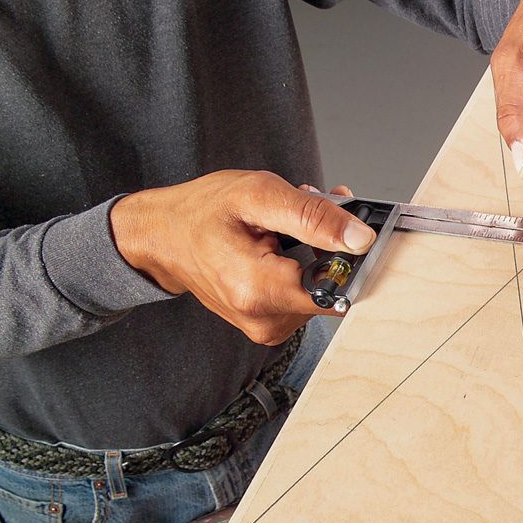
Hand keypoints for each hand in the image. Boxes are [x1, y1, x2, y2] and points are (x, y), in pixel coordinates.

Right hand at [110, 171, 371, 345]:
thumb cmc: (200, 212)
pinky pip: (305, 297)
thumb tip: (360, 239)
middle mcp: (266, 320)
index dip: (352, 254)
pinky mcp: (270, 324)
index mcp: (260, 291)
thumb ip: (313, 217)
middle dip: (331, 247)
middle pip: (333, 287)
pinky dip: (304, 267)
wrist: (162, 238)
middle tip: (309, 209)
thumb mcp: (258, 196)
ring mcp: (268, 327)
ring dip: (317, 255)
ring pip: (322, 291)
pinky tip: (284, 243)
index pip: (340, 286)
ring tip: (286, 225)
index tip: (344, 222)